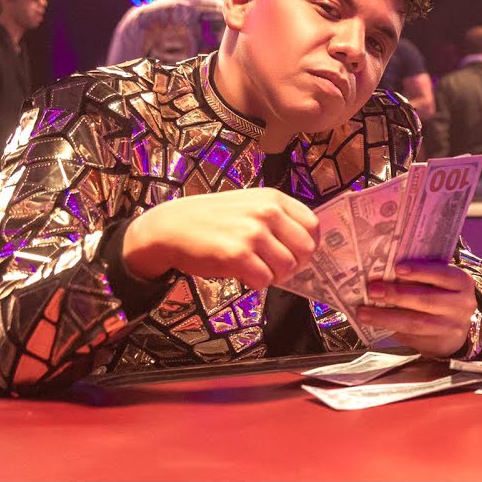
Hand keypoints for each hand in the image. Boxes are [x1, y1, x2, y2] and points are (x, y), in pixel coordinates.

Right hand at [123, 187, 318, 289]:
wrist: (169, 228)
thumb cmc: (210, 220)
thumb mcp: (249, 205)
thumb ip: (277, 218)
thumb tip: (305, 246)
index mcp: (273, 198)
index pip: (312, 225)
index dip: (309, 245)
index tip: (297, 255)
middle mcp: (266, 212)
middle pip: (305, 249)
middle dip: (295, 264)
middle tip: (275, 267)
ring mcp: (253, 233)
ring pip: (287, 268)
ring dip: (274, 275)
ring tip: (255, 269)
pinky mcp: (238, 255)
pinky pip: (265, 280)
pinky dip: (256, 283)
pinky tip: (242, 274)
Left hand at [355, 261, 476, 356]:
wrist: (456, 328)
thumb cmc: (442, 296)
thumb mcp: (440, 282)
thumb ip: (421, 276)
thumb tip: (384, 272)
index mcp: (462, 283)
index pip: (443, 274)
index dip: (421, 271)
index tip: (397, 268)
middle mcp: (460, 305)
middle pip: (427, 300)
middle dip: (397, 295)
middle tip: (372, 290)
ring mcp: (451, 327)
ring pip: (416, 323)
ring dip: (386, 317)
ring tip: (364, 312)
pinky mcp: (438, 344)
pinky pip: (411, 337)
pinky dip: (390, 330)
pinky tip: (374, 325)